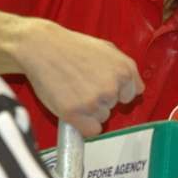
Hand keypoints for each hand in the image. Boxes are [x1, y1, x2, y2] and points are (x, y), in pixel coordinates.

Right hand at [17, 19, 144, 136]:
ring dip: (90, 111)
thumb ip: (124, 69)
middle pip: (114, 107)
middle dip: (101, 99)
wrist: (41, 47)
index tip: (100, 85)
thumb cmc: (72, 47)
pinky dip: (83, 125)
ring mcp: (94, 101)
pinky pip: (91, 131)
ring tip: (73, 92)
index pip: (131, 94)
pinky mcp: (75, 113)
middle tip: (81, 84)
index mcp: (124, 70)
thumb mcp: (107, 49)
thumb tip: (137, 89)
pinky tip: (73, 108)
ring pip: (102, 118)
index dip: (115, 91)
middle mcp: (112, 87)